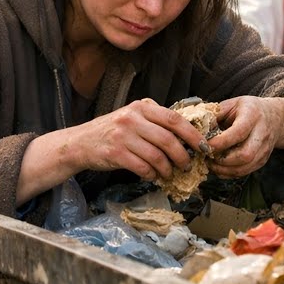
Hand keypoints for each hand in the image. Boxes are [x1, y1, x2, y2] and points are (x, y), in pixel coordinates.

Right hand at [66, 98, 206, 181]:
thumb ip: (154, 118)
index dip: (192, 134)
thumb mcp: (132, 116)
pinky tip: (153, 176)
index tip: (203, 146)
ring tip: (169, 173)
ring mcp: (123, 136)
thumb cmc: (111, 130)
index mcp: (141, 107)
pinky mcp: (115, 154)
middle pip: (168, 139)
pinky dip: (152, 175)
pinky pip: (142, 167)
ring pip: (157, 156)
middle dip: (182, 155)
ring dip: (168, 169)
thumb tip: (186, 130)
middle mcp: (132, 119)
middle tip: (187, 164)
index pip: (174, 119)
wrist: (80, 142)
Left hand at [206, 96, 283, 177]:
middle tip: (207, 157)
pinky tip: (219, 167)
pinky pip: (245, 172)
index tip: (204, 146)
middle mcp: (262, 133)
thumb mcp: (232, 104)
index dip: (220, 143)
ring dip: (224, 169)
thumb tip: (197, 130)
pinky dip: (229, 173)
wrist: (275, 117)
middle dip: (223, 161)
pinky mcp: (262, 160)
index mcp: (252, 115)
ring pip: (245, 167)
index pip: (238, 133)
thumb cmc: (248, 109)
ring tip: (210, 164)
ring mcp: (264, 149)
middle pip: (245, 154)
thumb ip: (215, 115)